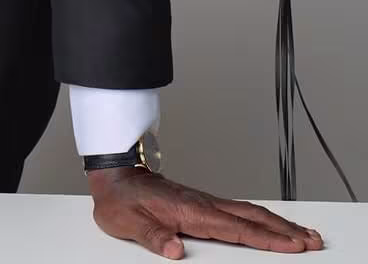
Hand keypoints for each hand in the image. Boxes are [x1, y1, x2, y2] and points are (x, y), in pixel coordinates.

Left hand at [88, 167, 324, 256]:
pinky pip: (238, 211)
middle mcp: (202, 204)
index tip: (292, 246)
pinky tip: (269, 225)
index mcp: (190, 211)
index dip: (265, 238)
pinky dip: (260, 219)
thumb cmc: (120, 201)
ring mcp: (204, 202)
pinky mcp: (201, 204)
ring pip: (248, 212)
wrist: (113, 176)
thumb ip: (152, 236)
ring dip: (278, 223)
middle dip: (284, 230)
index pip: (235, 227)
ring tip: (304, 234)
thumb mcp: (128, 222)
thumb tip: (174, 250)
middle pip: (251, 217)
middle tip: (313, 240)